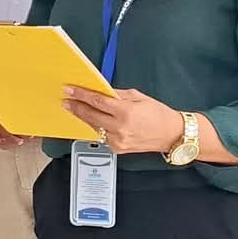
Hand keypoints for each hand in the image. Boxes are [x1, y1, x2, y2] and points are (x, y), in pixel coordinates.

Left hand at [61, 86, 184, 154]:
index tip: (70, 90)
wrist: (172, 135)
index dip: (81, 95)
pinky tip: (91, 119)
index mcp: (126, 112)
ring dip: (83, 117)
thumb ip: (117, 94)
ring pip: (94, 126)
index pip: (97, 101)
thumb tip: (100, 90)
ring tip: (73, 108)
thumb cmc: (158, 114)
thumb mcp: (138, 96)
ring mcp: (118, 141)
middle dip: (76, 106)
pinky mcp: (118, 149)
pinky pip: (102, 135)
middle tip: (65, 100)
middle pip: (91, 115)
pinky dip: (96, 126)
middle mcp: (120, 128)